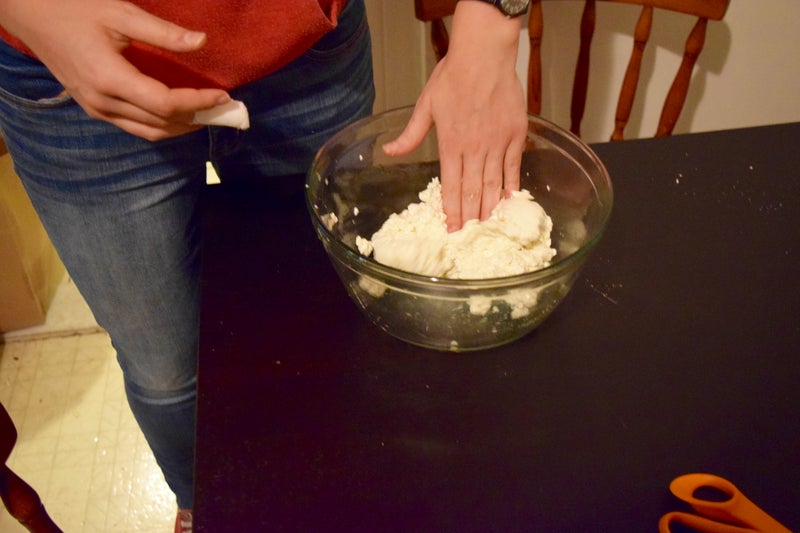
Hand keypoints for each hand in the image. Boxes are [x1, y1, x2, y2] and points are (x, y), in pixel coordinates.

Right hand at [1, 0, 229, 139]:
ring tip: (209, 115)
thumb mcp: (120, 12)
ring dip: (183, 127)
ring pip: (150, 132)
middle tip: (225, 109)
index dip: (197, 103)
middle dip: (197, 118)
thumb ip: (162, 33)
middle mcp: (103, 102)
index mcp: (110, 78)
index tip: (223, 94)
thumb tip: (202, 41)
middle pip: (161, 124)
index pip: (165, 103)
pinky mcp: (95, 110)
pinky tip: (182, 114)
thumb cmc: (73, 8)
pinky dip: (163, 126)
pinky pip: (136, 128)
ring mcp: (97, 110)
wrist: (30, 15)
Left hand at [383, 1, 527, 230]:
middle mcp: (475, 149)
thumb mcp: (425, 105)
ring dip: (489, 208)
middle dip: (469, 217)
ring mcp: (497, 143)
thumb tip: (390, 152)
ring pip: (493, 184)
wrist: (484, 55)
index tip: (451, 230)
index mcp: (451, 144)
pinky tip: (508, 202)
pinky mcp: (516, 136)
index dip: (451, 211)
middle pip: (473, 191)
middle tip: (468, 237)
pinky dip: (510, 186)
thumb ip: (411, 134)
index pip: (451, 186)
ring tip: (486, 227)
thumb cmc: (452, 77)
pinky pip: (514, 167)